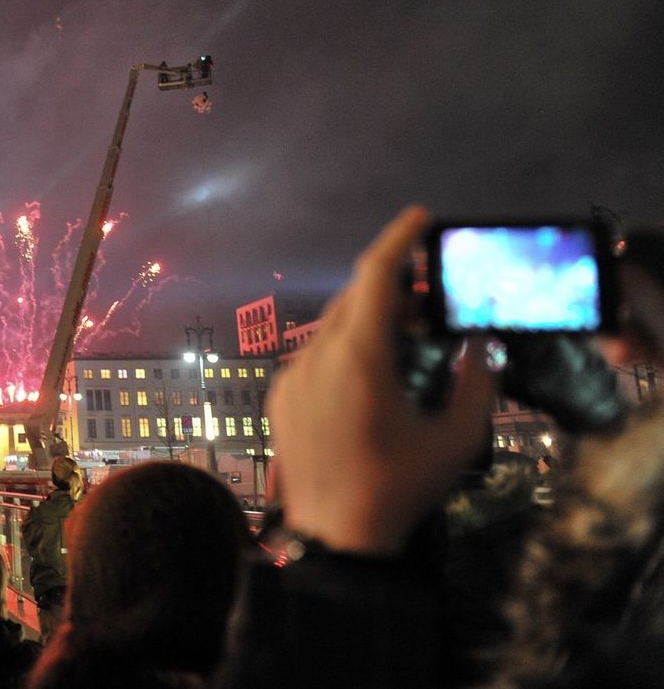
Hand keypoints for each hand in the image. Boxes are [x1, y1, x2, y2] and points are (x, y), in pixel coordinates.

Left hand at [268, 206, 494, 555]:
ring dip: (367, 323)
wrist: (335, 538)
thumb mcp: (455, 439)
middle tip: (427, 301)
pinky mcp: (281, 396)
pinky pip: (314, 357)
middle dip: (391, 290)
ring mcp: (292, 376)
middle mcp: (317, 357)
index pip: (374, 277)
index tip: (419, 218)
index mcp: (358, 358)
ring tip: (405, 344)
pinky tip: (371, 381)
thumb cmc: (398, 489)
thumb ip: (474, 382)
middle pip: (353, 300)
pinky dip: (344, 352)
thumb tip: (475, 345)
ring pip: (331, 328)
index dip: (398, 240)